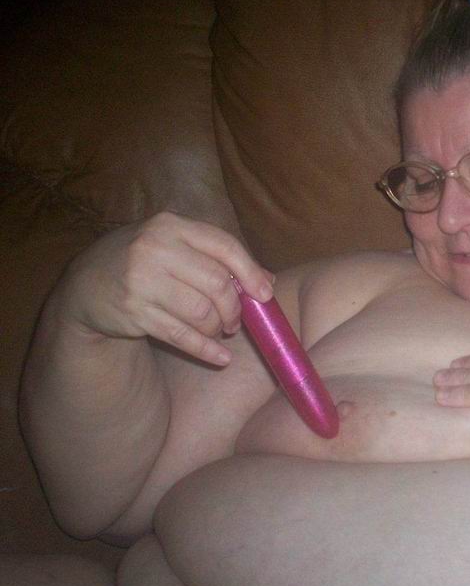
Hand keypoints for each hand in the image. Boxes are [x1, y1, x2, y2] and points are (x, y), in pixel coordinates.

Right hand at [62, 211, 273, 365]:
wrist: (86, 284)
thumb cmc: (145, 262)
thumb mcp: (175, 246)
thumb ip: (218, 258)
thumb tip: (267, 280)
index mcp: (172, 226)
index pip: (225, 246)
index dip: (251, 272)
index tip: (265, 294)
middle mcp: (155, 249)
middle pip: (218, 283)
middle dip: (234, 308)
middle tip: (235, 321)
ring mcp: (142, 281)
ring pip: (202, 312)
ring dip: (218, 328)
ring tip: (218, 330)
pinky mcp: (133, 312)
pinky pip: (182, 336)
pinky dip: (207, 350)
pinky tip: (220, 358)